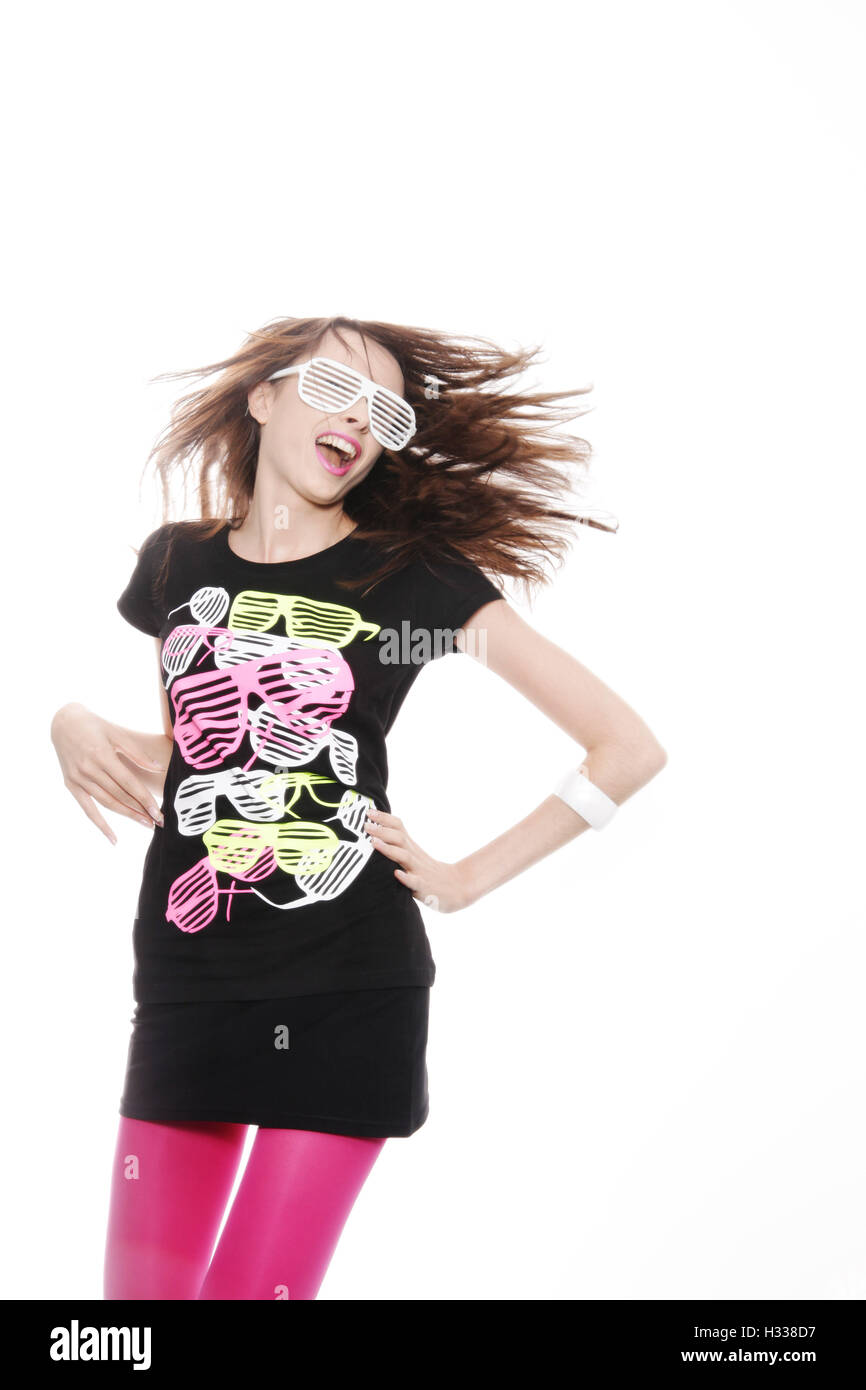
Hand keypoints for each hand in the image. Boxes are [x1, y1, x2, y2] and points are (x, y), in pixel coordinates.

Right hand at [50, 703, 168, 844]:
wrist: (64, 723)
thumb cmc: (96, 726)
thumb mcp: (118, 733)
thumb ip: (138, 753)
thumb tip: (159, 769)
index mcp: (102, 755)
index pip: (129, 783)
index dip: (145, 799)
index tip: (159, 812)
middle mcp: (89, 769)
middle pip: (120, 796)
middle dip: (140, 810)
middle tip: (158, 822)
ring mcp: (78, 779)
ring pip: (107, 803)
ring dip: (127, 816)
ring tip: (145, 824)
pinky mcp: (71, 785)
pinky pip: (88, 809)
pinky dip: (100, 825)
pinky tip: (113, 838)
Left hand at [364, 807, 472, 912]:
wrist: (456, 887)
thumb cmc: (429, 872)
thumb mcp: (414, 854)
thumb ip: (398, 844)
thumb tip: (375, 832)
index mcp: (411, 847)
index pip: (399, 827)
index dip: (384, 818)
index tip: (368, 811)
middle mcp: (415, 855)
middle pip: (399, 838)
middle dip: (382, 831)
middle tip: (366, 825)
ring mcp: (419, 871)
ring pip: (404, 857)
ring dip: (389, 849)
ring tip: (374, 842)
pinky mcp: (423, 887)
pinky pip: (415, 882)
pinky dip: (406, 878)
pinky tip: (396, 874)